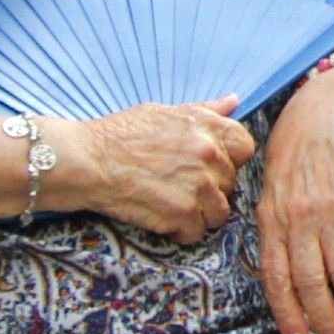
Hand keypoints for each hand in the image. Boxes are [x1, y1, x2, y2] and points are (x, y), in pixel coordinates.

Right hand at [60, 97, 254, 241]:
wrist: (88, 160)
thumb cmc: (120, 134)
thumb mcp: (165, 112)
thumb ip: (205, 111)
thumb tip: (234, 101)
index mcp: (208, 127)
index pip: (245, 147)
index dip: (229, 158)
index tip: (210, 164)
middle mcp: (209, 156)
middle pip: (230, 183)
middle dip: (210, 187)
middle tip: (180, 184)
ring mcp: (198, 187)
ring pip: (219, 212)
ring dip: (199, 212)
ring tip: (172, 203)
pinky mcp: (182, 214)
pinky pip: (196, 232)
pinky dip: (180, 230)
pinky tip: (161, 216)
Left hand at [251, 67, 333, 333]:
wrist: (329, 108)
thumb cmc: (296, 147)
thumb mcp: (271, 186)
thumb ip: (274, 227)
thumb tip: (281, 269)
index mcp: (272, 218)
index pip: (277, 277)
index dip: (288, 312)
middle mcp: (300, 219)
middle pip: (311, 282)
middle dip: (323, 318)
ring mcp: (331, 212)